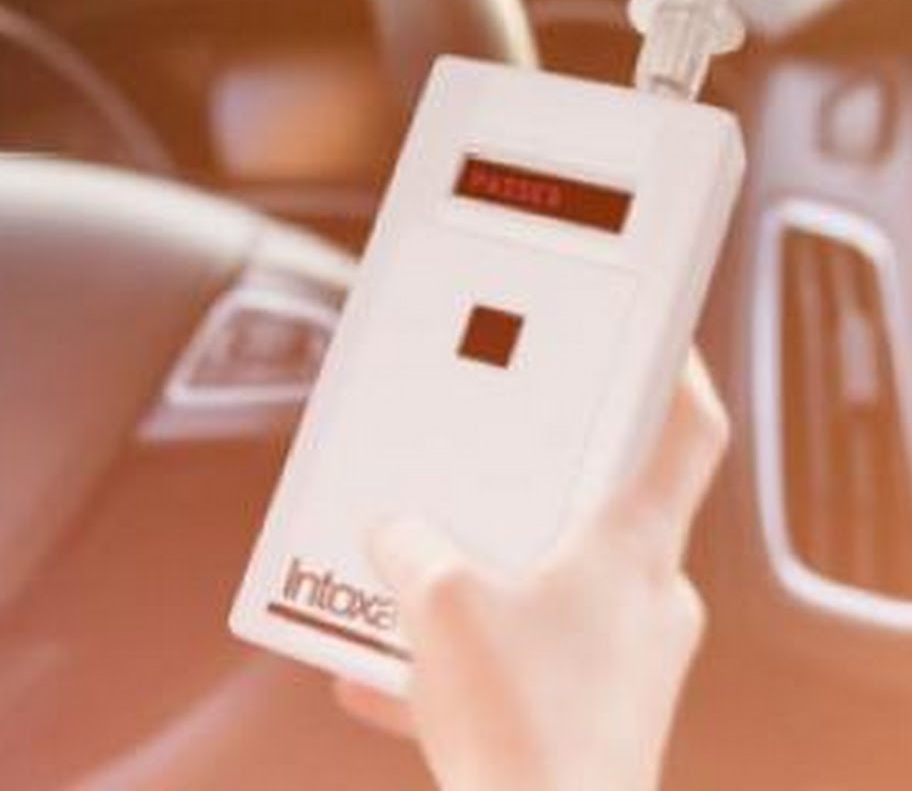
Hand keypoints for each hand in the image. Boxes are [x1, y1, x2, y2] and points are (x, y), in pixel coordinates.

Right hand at [335, 357, 727, 790]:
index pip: (685, 433)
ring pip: (547, 593)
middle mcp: (647, 603)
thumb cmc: (524, 728)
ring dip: (475, 581)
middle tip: (468, 458)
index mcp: (633, 549)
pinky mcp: (592, 729)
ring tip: (400, 578)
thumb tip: (396, 535)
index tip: (653, 333)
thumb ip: (410, 545)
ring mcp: (624, 670)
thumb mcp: (438, 600)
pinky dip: (454, 663)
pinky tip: (376, 672)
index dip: (675, 370)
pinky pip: (517, 669)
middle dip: (519, 487)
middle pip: (595, 511)